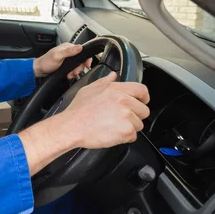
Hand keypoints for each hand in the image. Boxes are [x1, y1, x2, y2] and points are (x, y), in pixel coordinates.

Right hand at [18, 71, 149, 175]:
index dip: (143, 98)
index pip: (142, 90)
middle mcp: (123, 100)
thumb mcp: (89, 89)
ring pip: (138, 124)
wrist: (71, 127)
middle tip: (119, 118)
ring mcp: (126, 115)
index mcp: (116, 89)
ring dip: (129, 127)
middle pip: (143, 110)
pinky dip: (124, 138)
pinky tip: (112, 133)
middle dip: (134, 115)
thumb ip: (105, 81)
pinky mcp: (126, 130)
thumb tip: (114, 75)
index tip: (140, 102)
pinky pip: (133, 136)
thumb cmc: (78, 110)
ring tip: (112, 126)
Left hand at [33, 43, 91, 78]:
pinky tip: (69, 75)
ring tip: (70, 75)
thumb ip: (68, 51)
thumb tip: (80, 47)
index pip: (82, 50)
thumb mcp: (57, 56)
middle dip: (79, 67)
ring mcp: (68, 58)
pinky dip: (72, 72)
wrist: (39, 70)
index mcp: (67, 47)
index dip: (86, 58)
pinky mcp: (66, 64)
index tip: (87, 65)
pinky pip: (74, 68)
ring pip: (78, 65)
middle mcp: (69, 51)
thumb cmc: (46, 62)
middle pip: (81, 59)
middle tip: (74, 72)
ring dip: (75, 71)